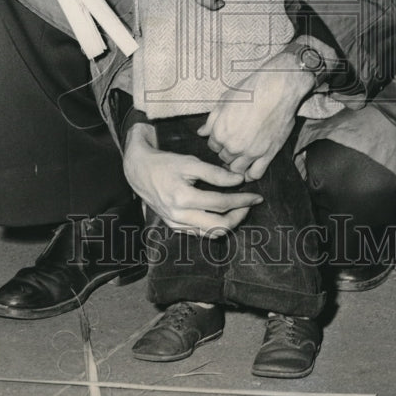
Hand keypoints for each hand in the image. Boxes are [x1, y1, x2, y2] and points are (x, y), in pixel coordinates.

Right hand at [123, 122, 262, 236]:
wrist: (139, 171)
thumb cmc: (165, 164)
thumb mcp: (190, 162)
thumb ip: (215, 173)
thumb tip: (239, 180)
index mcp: (183, 198)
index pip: (221, 204)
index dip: (242, 200)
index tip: (256, 195)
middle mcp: (179, 216)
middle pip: (219, 226)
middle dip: (239, 216)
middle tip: (249, 204)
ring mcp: (175, 224)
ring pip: (210, 233)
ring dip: (228, 223)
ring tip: (238, 209)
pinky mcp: (174, 227)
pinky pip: (199, 233)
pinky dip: (214, 226)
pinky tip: (221, 213)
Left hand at [197, 51, 316, 180]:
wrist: (277, 89)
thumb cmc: (250, 90)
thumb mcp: (225, 100)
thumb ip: (212, 120)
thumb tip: (201, 132)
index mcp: (220, 131)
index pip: (212, 146)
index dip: (218, 141)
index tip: (225, 137)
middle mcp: (233, 145)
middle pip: (224, 158)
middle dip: (226, 152)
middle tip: (234, 144)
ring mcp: (251, 152)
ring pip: (237, 170)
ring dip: (237, 165)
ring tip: (241, 158)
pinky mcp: (268, 154)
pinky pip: (256, 174)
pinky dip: (251, 175)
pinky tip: (250, 169)